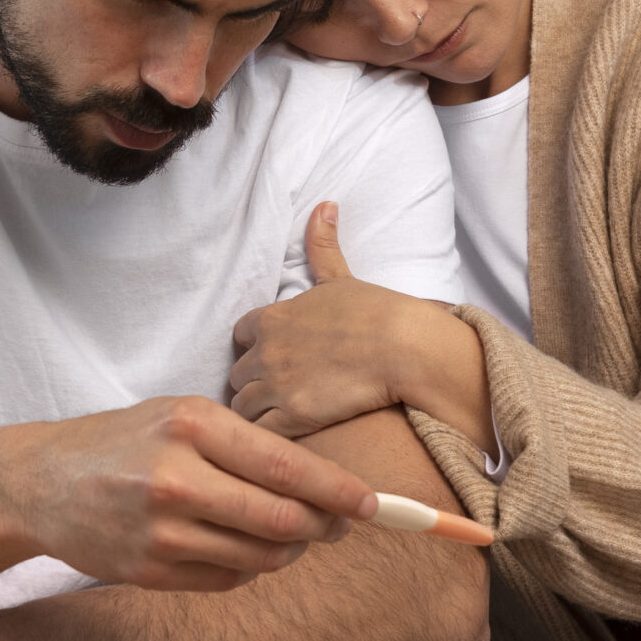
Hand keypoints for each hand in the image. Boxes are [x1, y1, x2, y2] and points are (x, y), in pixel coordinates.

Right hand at [9, 396, 379, 589]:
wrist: (40, 482)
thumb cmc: (126, 440)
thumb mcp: (185, 416)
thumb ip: (250, 445)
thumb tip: (326, 482)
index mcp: (193, 426)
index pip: (289, 467)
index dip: (340, 491)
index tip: (373, 504)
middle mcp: (177, 479)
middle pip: (283, 519)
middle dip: (326, 527)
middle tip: (342, 525)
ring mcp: (160, 531)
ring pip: (261, 556)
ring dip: (291, 551)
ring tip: (295, 534)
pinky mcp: (148, 571)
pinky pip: (227, 579)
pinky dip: (251, 567)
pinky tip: (247, 548)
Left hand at [230, 203, 431, 436]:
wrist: (403, 347)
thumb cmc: (377, 312)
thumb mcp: (342, 277)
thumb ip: (323, 246)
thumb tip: (324, 205)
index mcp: (272, 318)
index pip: (241, 335)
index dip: (258, 347)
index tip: (279, 356)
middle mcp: (265, 351)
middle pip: (237, 374)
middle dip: (255, 382)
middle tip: (283, 391)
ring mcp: (275, 385)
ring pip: (242, 407)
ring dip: (260, 412)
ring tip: (287, 416)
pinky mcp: (291, 416)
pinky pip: (261, 433)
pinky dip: (271, 435)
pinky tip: (294, 433)